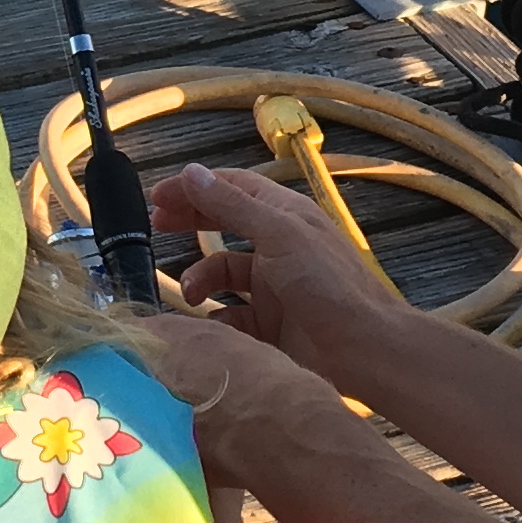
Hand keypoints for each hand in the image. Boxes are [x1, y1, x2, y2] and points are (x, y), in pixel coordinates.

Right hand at [149, 162, 404, 383]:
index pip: (232, 189)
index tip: (157, 197)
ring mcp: (274, 287)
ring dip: (201, 279)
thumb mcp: (278, 236)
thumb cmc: (329, 285)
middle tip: (156, 228)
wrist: (365, 350)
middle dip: (190, 224)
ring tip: (192, 293)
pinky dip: (216, 320)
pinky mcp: (271, 325)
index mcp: (284, 216)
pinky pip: (231, 317)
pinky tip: (211, 326)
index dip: (194, 188)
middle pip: (223, 224)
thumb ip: (232, 206)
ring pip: (223, 274)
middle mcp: (278, 246)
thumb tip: (192, 172)